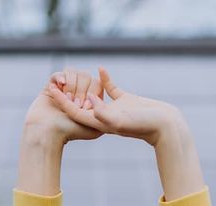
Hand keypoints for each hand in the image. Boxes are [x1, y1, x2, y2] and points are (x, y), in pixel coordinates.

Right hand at [22, 68, 104, 144]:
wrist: (47, 133)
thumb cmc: (69, 133)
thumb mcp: (95, 130)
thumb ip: (105, 116)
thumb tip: (103, 99)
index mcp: (87, 101)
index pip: (96, 84)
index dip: (93, 91)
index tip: (86, 105)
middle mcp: (76, 93)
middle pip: (85, 77)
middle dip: (81, 90)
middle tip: (76, 104)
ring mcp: (62, 89)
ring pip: (73, 73)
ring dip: (71, 85)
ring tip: (67, 99)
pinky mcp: (50, 87)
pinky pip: (58, 74)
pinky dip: (60, 77)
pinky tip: (60, 85)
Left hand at [46, 67, 183, 146]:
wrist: (165, 125)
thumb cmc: (144, 125)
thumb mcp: (121, 120)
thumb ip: (104, 113)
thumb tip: (89, 102)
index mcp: (100, 124)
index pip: (76, 112)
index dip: (62, 101)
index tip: (50, 90)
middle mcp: (105, 116)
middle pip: (81, 105)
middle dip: (68, 95)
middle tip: (55, 82)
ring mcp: (115, 108)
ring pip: (95, 96)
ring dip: (84, 87)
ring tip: (72, 77)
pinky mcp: (126, 100)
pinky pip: (112, 89)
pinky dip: (105, 79)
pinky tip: (100, 68)